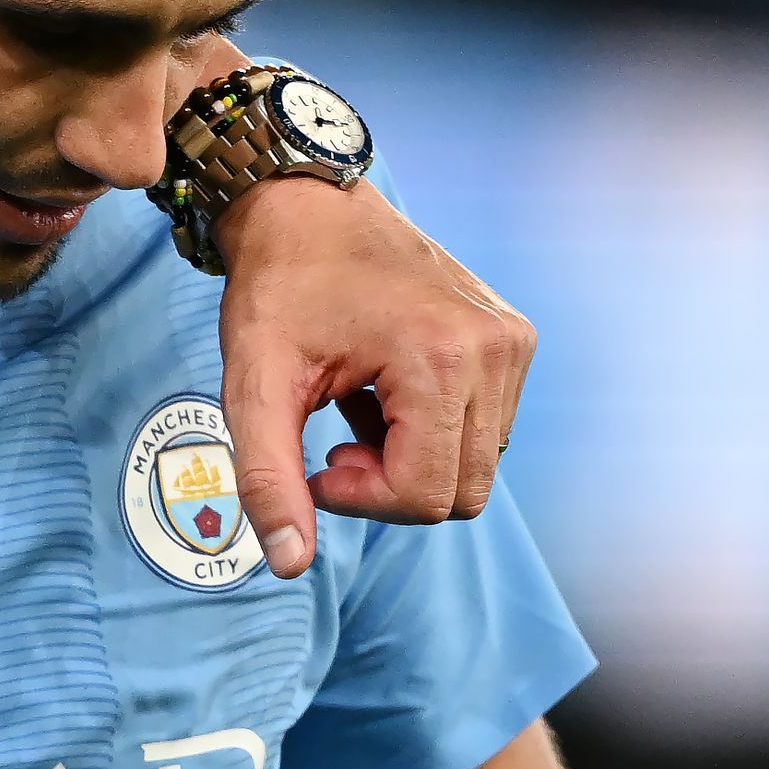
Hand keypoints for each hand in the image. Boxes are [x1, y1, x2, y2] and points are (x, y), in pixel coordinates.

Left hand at [211, 173, 532, 576]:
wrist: (308, 205)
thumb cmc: (276, 287)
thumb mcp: (254, 384)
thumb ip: (267, 478)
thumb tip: (289, 563)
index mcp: (440, 358)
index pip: (428, 495)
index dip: (363, 501)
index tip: (316, 465)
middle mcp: (495, 349)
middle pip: (462, 492)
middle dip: (390, 488)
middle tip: (335, 448)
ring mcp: (513, 341)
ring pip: (476, 467)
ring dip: (411, 462)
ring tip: (357, 412)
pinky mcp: (514, 339)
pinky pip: (486, 429)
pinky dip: (433, 434)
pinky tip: (385, 394)